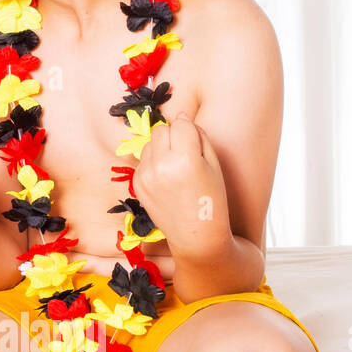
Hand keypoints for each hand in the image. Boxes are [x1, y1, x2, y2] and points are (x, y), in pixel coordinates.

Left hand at [131, 112, 230, 258]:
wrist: (196, 235)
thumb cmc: (211, 198)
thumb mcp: (214, 165)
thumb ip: (199, 137)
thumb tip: (181, 116)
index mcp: (184, 160)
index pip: (181, 123)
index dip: (190, 130)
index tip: (196, 145)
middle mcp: (161, 165)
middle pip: (162, 129)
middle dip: (173, 136)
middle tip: (186, 155)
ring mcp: (145, 175)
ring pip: (150, 143)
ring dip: (162, 148)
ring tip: (176, 168)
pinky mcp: (137, 183)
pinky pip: (143, 159)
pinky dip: (154, 163)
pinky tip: (167, 179)